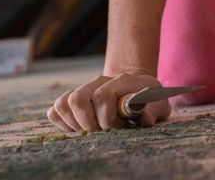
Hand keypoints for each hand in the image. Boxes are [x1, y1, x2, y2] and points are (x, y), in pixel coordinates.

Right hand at [47, 71, 171, 131]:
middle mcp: (99, 81)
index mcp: (121, 80)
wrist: (136, 88)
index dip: (106, 117)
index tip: (117, 127)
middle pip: (78, 99)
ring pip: (64, 103)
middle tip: (101, 132)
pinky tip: (79, 128)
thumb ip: (153, 111)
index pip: (102, 96)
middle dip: (88, 123)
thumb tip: (144, 119)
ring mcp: (84, 88)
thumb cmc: (149, 100)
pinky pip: (56, 109)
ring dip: (74, 123)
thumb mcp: (158, 104)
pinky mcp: (71, 99)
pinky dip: (63, 122)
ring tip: (90, 130)